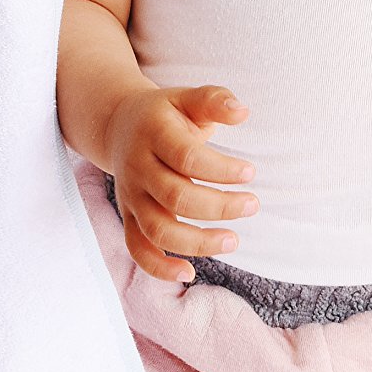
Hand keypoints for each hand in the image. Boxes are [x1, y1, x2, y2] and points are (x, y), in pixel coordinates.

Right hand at [104, 84, 258, 280]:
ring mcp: (131, 196)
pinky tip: (189, 273)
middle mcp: (137, 167)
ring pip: (157, 229)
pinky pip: (137, 249)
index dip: (220, 169)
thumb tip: (242, 112)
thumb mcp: (188, 98)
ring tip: (234, 240)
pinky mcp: (129, 217)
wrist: (119, 125)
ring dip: (197, 242)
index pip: (186, 157)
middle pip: (175, 197)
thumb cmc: (167, 115)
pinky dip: (159, 268)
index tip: (251, 172)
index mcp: (153, 133)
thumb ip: (215, 100)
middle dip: (219, 207)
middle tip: (252, 204)